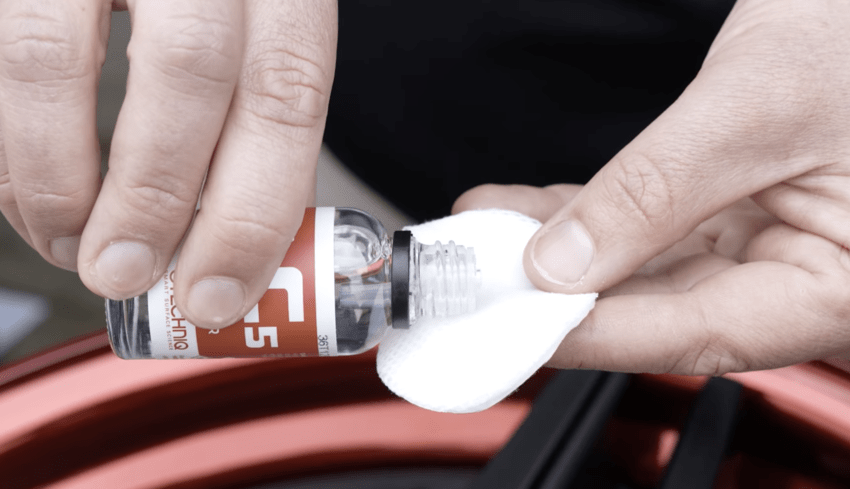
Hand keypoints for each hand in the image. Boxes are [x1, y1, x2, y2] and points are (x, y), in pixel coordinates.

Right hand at [0, 0, 335, 327]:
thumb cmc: (206, 4)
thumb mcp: (252, 41)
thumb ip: (248, 120)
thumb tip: (227, 248)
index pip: (287, 95)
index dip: (252, 211)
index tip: (217, 293)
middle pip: (190, 72)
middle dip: (154, 199)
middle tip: (128, 275)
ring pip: (57, 58)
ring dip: (57, 181)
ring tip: (69, 245)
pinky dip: (9, 145)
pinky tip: (28, 190)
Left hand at [454, 0, 849, 374]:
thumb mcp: (754, 107)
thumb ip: (656, 192)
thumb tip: (564, 263)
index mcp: (845, 283)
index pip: (700, 335)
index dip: (598, 336)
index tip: (518, 327)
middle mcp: (811, 275)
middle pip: (667, 310)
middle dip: (566, 295)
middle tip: (486, 281)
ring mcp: (773, 240)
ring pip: (649, 269)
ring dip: (565, 255)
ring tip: (490, 238)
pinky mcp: (739, 207)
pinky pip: (653, 227)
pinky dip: (591, 220)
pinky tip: (532, 216)